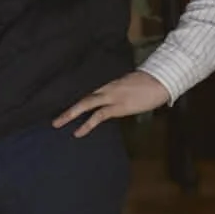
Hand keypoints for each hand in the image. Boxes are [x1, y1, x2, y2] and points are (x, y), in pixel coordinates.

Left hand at [53, 71, 170, 137]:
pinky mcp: (117, 106)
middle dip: (68, 108)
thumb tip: (118, 98)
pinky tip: (78, 132)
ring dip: (71, 114)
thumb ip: (120, 90)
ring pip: (86, 104)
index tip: (63, 107)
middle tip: (54, 119)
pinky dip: (87, 124)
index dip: (76, 100)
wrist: (160, 81)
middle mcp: (106, 88)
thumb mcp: (130, 85)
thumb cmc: (149, 84)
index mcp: (109, 84)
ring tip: (58, 123)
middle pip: (83, 98)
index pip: (89, 92)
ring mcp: (111, 96)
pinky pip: (98, 116)